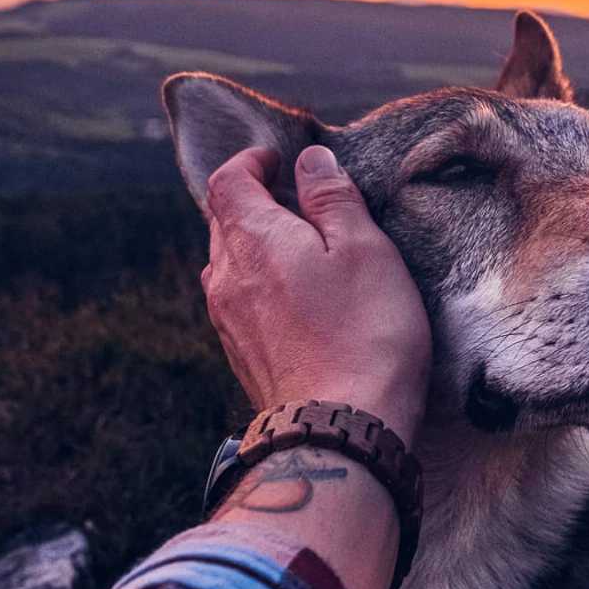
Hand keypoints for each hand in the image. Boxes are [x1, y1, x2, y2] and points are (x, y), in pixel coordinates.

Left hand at [201, 144, 430, 446]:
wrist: (340, 428)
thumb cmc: (364, 333)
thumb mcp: (366, 249)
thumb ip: (334, 198)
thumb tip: (311, 160)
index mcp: (253, 239)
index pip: (229, 182)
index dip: (250, 162)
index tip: (277, 160)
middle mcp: (227, 278)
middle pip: (222, 222)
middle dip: (253, 202)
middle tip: (294, 201)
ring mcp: (228, 323)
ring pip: (228, 266)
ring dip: (254, 248)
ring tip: (298, 251)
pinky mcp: (241, 358)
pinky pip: (238, 305)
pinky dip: (258, 287)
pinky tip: (295, 302)